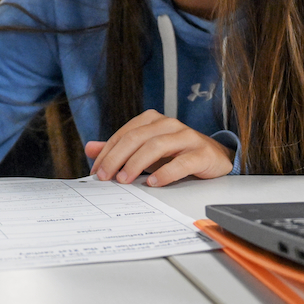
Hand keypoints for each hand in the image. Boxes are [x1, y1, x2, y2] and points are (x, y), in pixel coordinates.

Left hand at [85, 109, 232, 187]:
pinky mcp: (201, 153)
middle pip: (136, 138)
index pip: (124, 134)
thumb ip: (119, 149)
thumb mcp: (145, 151)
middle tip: (105, 176)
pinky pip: (182, 162)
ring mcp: (187, 137)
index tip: (96, 171)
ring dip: (137, 163)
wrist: (214, 157)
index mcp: (153, 120)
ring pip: (156, 146)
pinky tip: (154, 183)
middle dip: (116, 157)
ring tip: (125, 180)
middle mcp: (169, 124)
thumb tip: (89, 148)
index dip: (107, 152)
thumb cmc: (176, 153)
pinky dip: (166, 172)